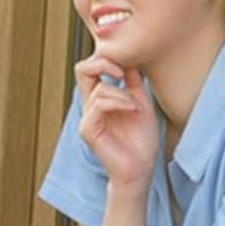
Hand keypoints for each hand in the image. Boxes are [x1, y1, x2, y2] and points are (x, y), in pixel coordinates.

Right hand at [75, 53, 156, 192]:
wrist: (142, 167)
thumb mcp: (142, 104)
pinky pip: (97, 105)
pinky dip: (118, 102)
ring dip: (121, 93)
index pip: (92, 67)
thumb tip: (130, 61)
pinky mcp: (88, 130)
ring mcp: (87, 117)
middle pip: (82, 70)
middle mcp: (91, 105)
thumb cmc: (142, 139)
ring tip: (136, 106)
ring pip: (97, 89)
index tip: (129, 63)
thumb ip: (133, 83)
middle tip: (121, 72)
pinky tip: (133, 109)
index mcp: (102, 97)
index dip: (107, 58)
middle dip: (102, 63)